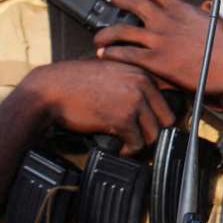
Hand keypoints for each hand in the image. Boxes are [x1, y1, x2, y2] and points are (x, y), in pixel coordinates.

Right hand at [21, 59, 174, 156]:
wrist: (52, 89)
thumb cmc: (77, 82)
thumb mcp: (111, 71)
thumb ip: (132, 81)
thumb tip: (149, 102)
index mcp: (142, 71)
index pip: (170, 97)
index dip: (161, 115)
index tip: (151, 124)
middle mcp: (143, 83)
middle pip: (167, 118)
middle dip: (154, 131)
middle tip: (140, 138)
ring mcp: (134, 100)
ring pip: (154, 133)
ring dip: (141, 143)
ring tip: (129, 144)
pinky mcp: (122, 118)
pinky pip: (137, 143)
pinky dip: (129, 150)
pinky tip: (119, 148)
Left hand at [94, 0, 222, 100]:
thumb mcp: (217, 24)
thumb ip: (203, 16)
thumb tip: (203, 8)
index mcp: (183, 9)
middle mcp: (168, 21)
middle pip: (134, 3)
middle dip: (119, 0)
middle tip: (113, 2)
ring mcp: (161, 40)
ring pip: (122, 30)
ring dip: (106, 32)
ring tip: (99, 36)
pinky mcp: (157, 62)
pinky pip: (125, 54)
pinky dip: (111, 53)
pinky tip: (104, 55)